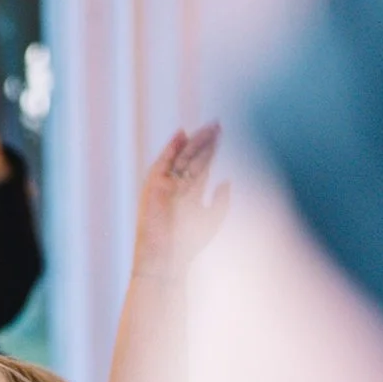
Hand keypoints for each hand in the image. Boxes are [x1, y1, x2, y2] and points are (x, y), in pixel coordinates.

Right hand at [131, 124, 230, 279]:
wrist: (167, 256)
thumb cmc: (189, 243)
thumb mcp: (214, 218)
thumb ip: (221, 199)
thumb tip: (228, 179)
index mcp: (192, 193)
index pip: (203, 165)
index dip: (212, 149)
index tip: (223, 134)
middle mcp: (179, 186)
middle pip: (193, 157)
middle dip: (205, 141)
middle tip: (217, 124)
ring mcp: (166, 184)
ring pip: (181, 157)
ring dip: (194, 141)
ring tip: (207, 127)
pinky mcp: (154, 185)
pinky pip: (163, 162)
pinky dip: (171, 148)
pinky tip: (181, 134)